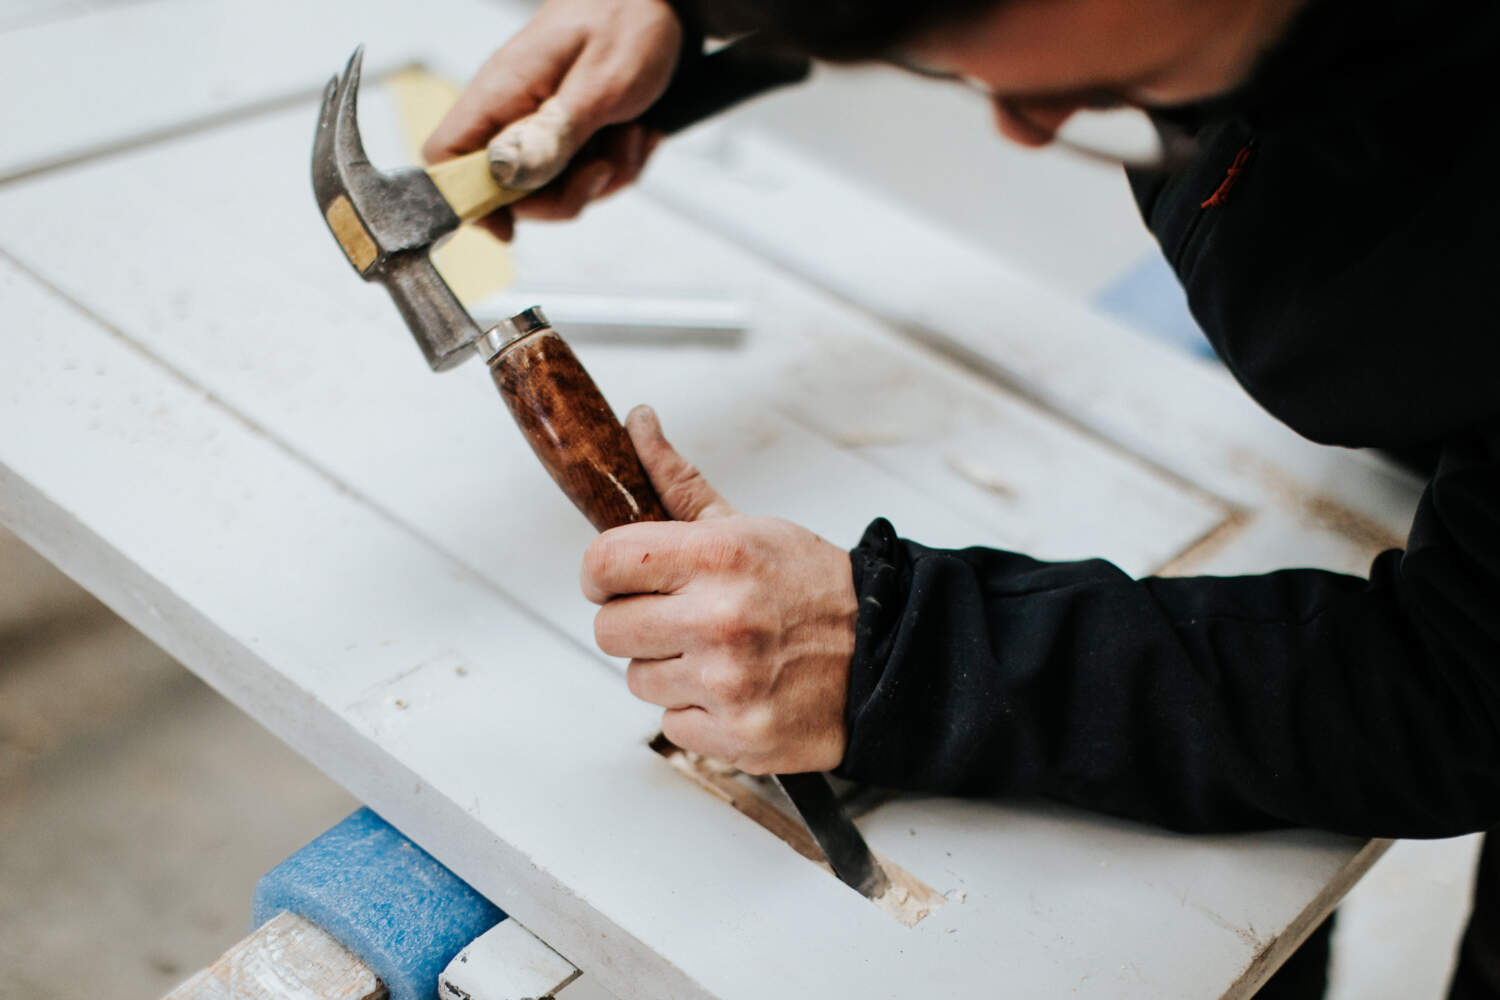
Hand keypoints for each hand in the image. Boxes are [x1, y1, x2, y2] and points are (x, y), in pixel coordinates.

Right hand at [422, 0, 681, 240]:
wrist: (661, 2)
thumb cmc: (627, 21)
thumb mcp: (602, 85)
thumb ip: (557, 135)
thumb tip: (510, 179)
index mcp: (502, 92)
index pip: (445, 157)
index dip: (463, 200)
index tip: (507, 226)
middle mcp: (512, 112)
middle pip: (508, 192)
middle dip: (563, 196)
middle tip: (602, 167)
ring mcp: (540, 123)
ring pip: (555, 189)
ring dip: (602, 176)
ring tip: (630, 135)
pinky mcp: (568, 131)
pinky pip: (584, 175)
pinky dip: (617, 164)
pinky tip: (636, 132)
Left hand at [582, 407, 857, 773]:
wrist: (886, 655)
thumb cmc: (811, 589)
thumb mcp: (750, 527)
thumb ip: (680, 482)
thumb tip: (636, 421)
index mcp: (718, 556)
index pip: (603, 563)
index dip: (600, 574)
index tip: (615, 581)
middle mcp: (720, 617)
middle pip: (608, 629)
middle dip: (635, 624)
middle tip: (680, 620)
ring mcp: (728, 682)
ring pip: (638, 679)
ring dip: (668, 670)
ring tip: (719, 656)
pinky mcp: (738, 735)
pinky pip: (672, 724)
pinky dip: (698, 713)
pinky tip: (736, 691)